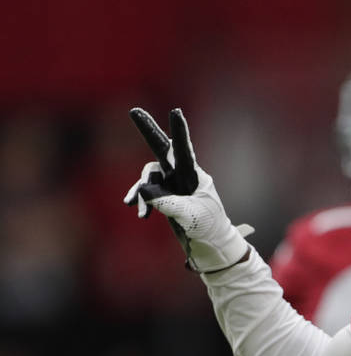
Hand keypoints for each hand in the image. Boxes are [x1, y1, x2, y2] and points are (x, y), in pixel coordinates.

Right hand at [124, 107, 252, 272]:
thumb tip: (144, 191)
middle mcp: (181, 174)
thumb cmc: (209, 227)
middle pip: (162, 148)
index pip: (185, 150)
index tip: (176, 111)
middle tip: (134, 111)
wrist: (210, 244)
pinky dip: (140, 200)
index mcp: (194, 175)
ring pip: (148, 176)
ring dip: (140, 190)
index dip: (179, 131)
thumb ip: (169, 203)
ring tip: (136, 209)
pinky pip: (145, 191)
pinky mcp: (163, 196)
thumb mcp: (191, 217)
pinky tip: (139, 213)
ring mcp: (171, 184)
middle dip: (148, 130)